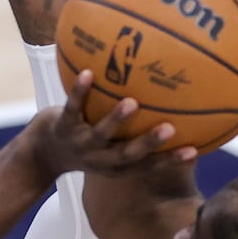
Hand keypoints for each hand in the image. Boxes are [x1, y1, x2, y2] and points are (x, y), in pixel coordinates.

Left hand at [30, 69, 197, 177]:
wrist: (42, 153)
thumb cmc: (89, 144)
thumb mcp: (112, 145)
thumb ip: (136, 134)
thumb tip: (174, 108)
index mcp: (117, 165)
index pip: (147, 165)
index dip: (170, 160)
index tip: (194, 150)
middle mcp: (101, 159)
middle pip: (127, 154)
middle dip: (148, 142)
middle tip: (170, 129)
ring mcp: (81, 144)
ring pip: (101, 133)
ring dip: (116, 119)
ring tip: (132, 102)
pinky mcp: (62, 127)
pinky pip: (72, 108)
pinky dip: (79, 91)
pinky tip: (88, 73)